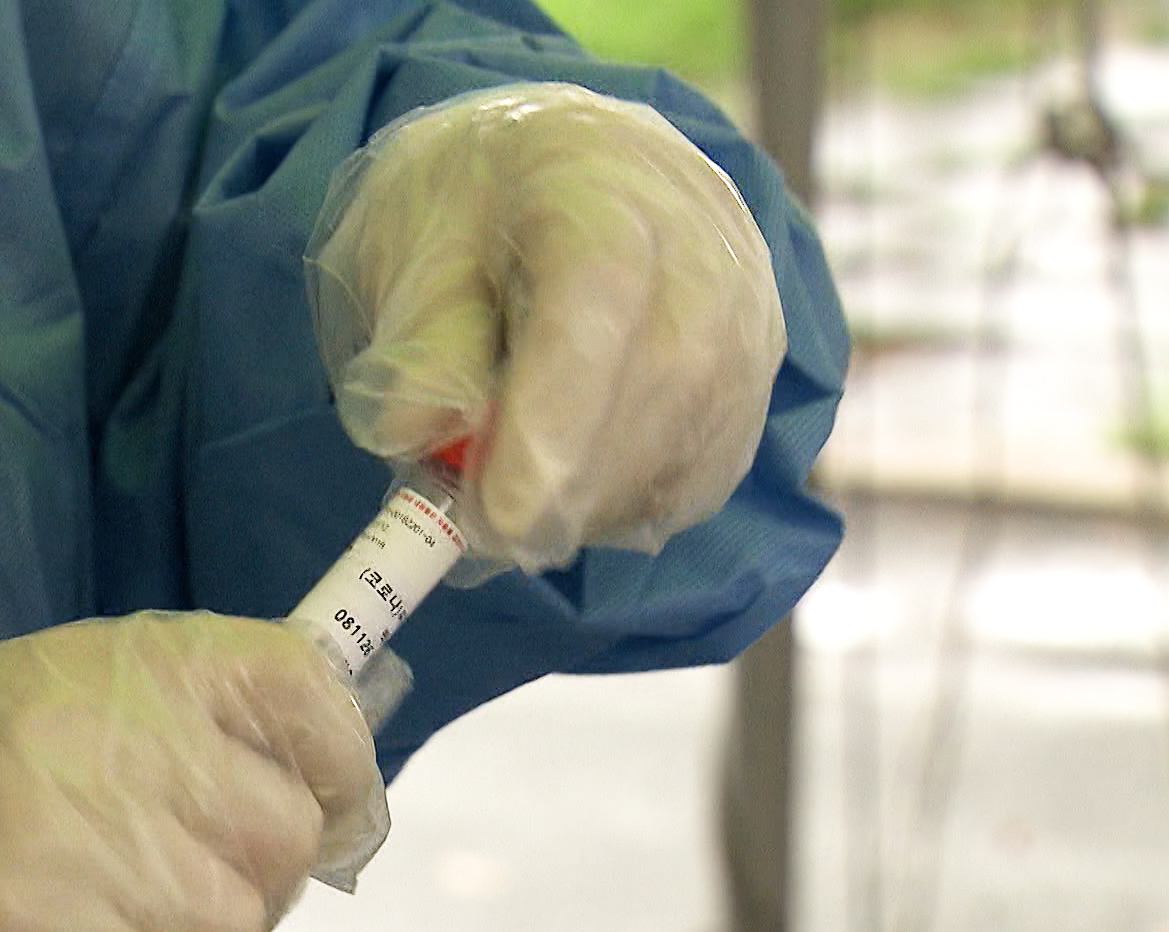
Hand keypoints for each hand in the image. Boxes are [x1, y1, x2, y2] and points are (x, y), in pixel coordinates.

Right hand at [0, 613, 385, 931]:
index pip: (301, 688)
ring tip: (87, 928)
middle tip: (161, 879)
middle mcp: (117, 750)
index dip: (339, 753)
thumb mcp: (41, 698)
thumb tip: (330, 760)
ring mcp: (99, 866)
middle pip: (284, 832)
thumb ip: (175, 713)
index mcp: (114, 666)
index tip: (334, 796)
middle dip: (245, 872)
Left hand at [307, 81, 787, 566]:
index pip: (601, 296)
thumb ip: (419, 341)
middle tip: (487, 532)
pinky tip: (573, 494)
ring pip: (698, 431)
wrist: (555, 163)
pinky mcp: (759, 363)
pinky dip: (637, 503)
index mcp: (593, 179)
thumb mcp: (408, 248)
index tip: (496, 513)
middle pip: (669, 374)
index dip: (552, 418)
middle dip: (572, 482)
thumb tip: (416, 432)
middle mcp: (697, 232)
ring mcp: (746, 300)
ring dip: (600, 500)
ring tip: (515, 502)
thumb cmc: (469, 208)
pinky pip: (712, 463)